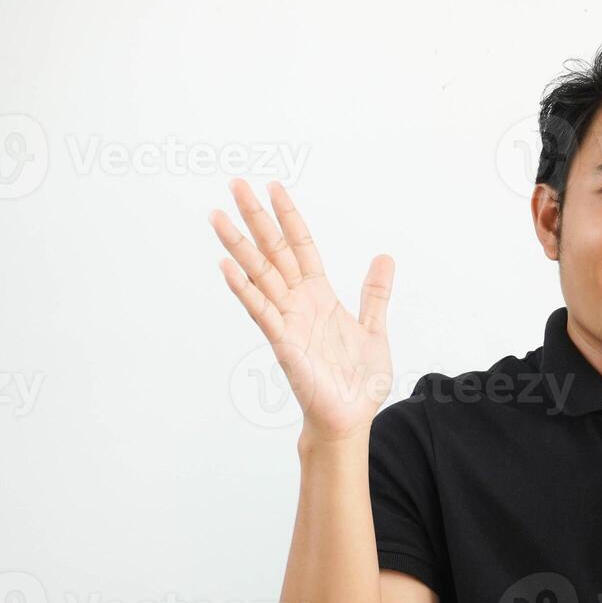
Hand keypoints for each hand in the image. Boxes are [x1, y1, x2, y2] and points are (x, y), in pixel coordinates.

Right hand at [211, 179, 394, 442]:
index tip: (274, 187)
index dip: (289, 217)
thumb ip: (375, 293)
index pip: (301, 246)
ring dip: (238, 245)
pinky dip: (244, 289)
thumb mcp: (374, 328)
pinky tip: (227, 266)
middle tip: (235, 183)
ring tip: (217, 215)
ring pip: (259, 275)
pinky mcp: (283, 343)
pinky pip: (261, 311)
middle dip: (256, 218)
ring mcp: (287, 321)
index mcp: (319, 296)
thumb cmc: (358, 381)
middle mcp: (298, 303)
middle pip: (273, 252)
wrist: (350, 419)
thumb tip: (384, 257)